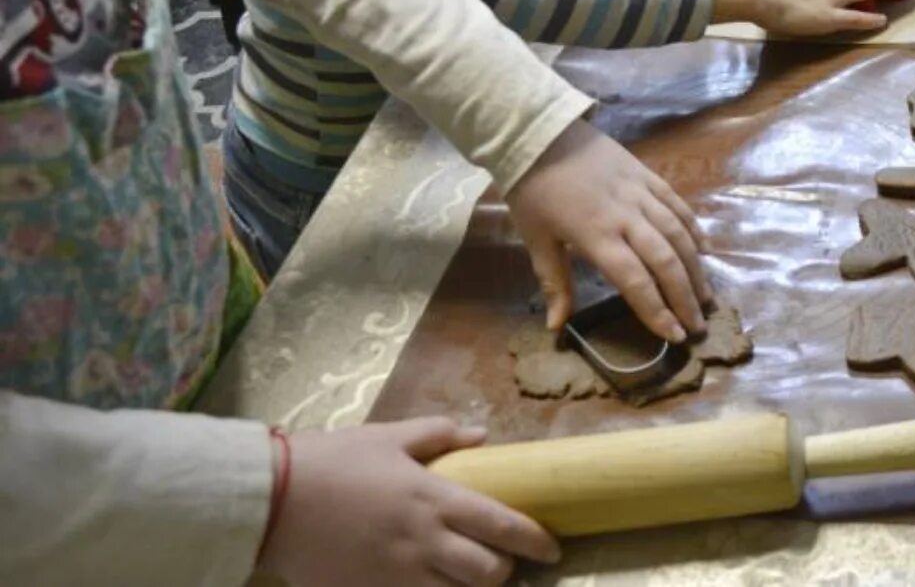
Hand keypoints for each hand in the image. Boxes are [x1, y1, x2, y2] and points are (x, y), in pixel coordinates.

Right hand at [261, 420, 559, 586]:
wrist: (271, 500)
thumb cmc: (332, 461)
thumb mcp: (388, 437)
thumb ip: (439, 434)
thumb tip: (481, 435)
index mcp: (433, 498)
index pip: (502, 525)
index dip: (535, 541)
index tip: (552, 548)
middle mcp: (422, 542)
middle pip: (487, 573)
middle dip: (505, 572)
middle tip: (505, 563)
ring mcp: (395, 575)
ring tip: (471, 578)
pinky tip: (430, 585)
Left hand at [505, 120, 711, 341]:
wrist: (541, 133)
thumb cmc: (533, 190)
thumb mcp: (536, 239)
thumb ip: (554, 282)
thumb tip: (556, 327)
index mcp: (595, 235)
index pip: (634, 280)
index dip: (656, 310)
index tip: (673, 336)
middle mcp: (625, 216)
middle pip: (665, 260)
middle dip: (684, 296)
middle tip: (697, 325)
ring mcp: (640, 192)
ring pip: (678, 233)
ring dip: (695, 267)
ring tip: (706, 296)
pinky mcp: (647, 175)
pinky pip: (677, 204)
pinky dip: (693, 228)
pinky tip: (704, 249)